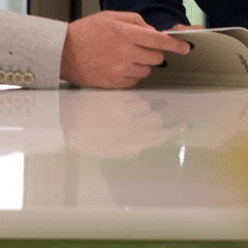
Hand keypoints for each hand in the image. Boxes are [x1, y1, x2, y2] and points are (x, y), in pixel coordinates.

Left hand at [59, 92, 183, 155]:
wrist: (65, 123)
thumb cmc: (86, 138)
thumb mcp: (110, 151)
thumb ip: (132, 148)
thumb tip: (150, 143)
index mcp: (127, 144)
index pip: (158, 137)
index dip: (172, 131)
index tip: (183, 126)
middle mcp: (128, 128)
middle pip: (155, 119)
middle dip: (150, 119)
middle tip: (138, 119)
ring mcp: (122, 112)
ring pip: (145, 105)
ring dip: (138, 108)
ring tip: (122, 112)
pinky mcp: (114, 99)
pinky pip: (132, 96)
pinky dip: (128, 99)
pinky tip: (116, 104)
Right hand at [60, 11, 189, 89]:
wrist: (62, 51)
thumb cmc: (86, 32)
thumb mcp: (111, 17)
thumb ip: (136, 22)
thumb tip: (154, 31)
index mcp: (126, 34)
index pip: (160, 41)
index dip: (176, 45)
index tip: (186, 48)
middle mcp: (125, 53)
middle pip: (157, 58)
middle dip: (154, 54)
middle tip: (141, 49)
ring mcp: (120, 70)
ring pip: (146, 71)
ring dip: (142, 65)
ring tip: (124, 57)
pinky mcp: (114, 83)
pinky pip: (134, 82)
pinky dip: (131, 75)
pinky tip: (118, 67)